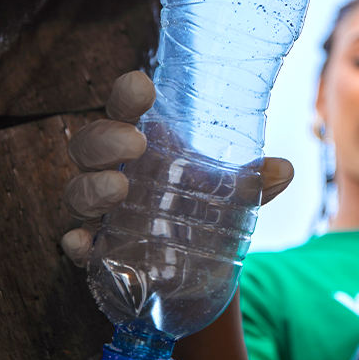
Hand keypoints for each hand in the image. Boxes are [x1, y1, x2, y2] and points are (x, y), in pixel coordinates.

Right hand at [60, 70, 293, 265]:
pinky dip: (75, 243)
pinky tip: (84, 243)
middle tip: (135, 143)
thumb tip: (283, 169)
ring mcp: (100, 213)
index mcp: (142, 143)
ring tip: (119, 188)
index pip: (124, 110)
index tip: (141, 87)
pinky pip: (74, 244)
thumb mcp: (233, 196)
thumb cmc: (204, 212)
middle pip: (89, 145)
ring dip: (92, 188)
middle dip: (106, 139)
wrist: (198, 272)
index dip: (126, 96)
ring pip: (76, 191)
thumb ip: (255, 183)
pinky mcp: (96, 252)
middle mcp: (111, 171)